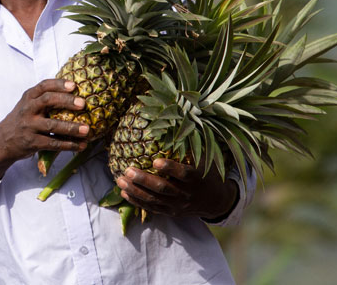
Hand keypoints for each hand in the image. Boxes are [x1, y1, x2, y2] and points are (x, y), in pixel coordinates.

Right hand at [0, 79, 89, 185]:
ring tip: (87, 130)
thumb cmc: (22, 119)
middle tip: (83, 104)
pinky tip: (81, 145)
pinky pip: (53, 143)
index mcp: (29, 97)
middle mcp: (28, 109)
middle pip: (48, 101)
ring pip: (52, 125)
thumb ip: (44, 98)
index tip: (74, 85)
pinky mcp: (32, 143)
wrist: (3, 141)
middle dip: (67, 101)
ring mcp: (29, 126)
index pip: (44, 86)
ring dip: (71, 128)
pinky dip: (69, 145)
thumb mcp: (28, 104)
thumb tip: (76, 92)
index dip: (59, 84)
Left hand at [115, 158, 237, 219]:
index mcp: (196, 178)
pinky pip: (152, 208)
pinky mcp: (171, 212)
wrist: (216, 200)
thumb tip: (172, 125)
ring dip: (135, 191)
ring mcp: (178, 205)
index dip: (170, 168)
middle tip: (128, 170)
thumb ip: (190, 146)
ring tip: (120, 181)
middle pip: (163, 189)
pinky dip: (137, 201)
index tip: (156, 161)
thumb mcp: (204, 159)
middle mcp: (187, 194)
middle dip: (144, 180)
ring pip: (154, 200)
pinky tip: (124, 193)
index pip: (183, 174)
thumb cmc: (206, 172)